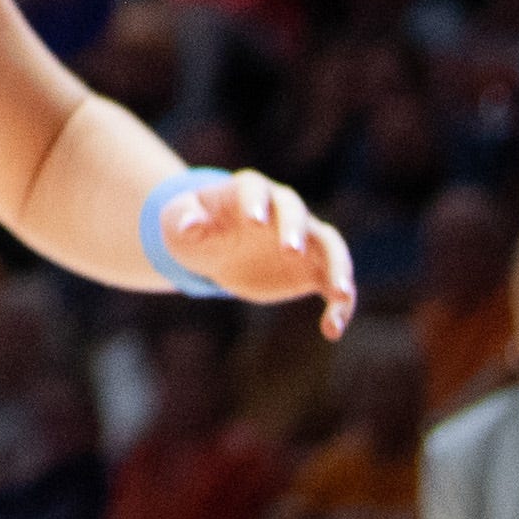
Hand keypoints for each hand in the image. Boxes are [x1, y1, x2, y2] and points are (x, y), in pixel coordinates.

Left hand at [160, 168, 357, 338]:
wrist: (216, 251)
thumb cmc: (194, 229)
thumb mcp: (178, 223)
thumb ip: (184, 219)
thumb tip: (190, 224)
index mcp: (246, 191)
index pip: (254, 188)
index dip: (256, 201)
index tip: (254, 221)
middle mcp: (282, 209)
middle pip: (296, 212)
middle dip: (296, 230)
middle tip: (292, 251)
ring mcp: (303, 239)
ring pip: (331, 247)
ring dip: (339, 268)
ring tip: (340, 294)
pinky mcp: (312, 270)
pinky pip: (334, 284)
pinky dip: (340, 305)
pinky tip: (332, 330)